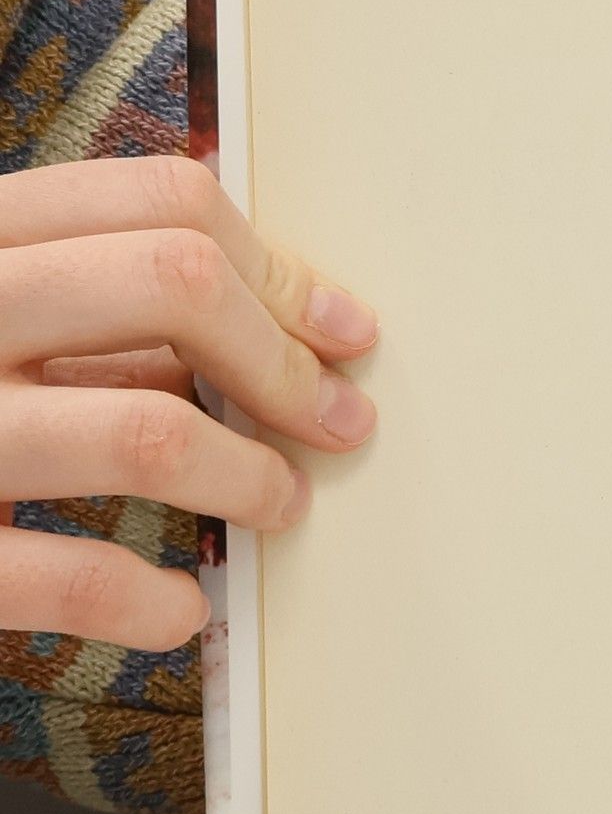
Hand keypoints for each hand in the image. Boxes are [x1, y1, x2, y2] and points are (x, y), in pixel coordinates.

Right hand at [0, 157, 378, 648]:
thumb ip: (84, 313)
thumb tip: (271, 329)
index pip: (156, 202)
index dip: (278, 268)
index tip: (344, 332)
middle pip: (172, 281)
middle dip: (283, 360)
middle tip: (335, 423)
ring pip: (145, 429)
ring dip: (249, 477)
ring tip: (278, 506)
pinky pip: (64, 577)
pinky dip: (152, 604)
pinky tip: (180, 611)